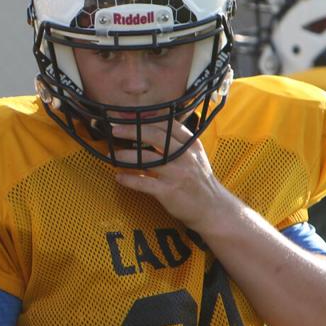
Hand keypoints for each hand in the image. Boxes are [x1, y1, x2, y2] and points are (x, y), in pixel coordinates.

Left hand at [109, 120, 230, 229]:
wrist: (212, 208)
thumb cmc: (198, 180)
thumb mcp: (195, 156)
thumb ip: (177, 143)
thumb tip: (150, 130)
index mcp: (190, 144)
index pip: (168, 125)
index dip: (148, 119)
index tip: (131, 117)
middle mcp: (184, 156)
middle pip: (155, 137)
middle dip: (133, 131)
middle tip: (115, 130)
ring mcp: (176, 173)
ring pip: (146, 159)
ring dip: (126, 156)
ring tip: (113, 155)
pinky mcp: (168, 191)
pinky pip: (143, 183)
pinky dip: (129, 179)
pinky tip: (119, 177)